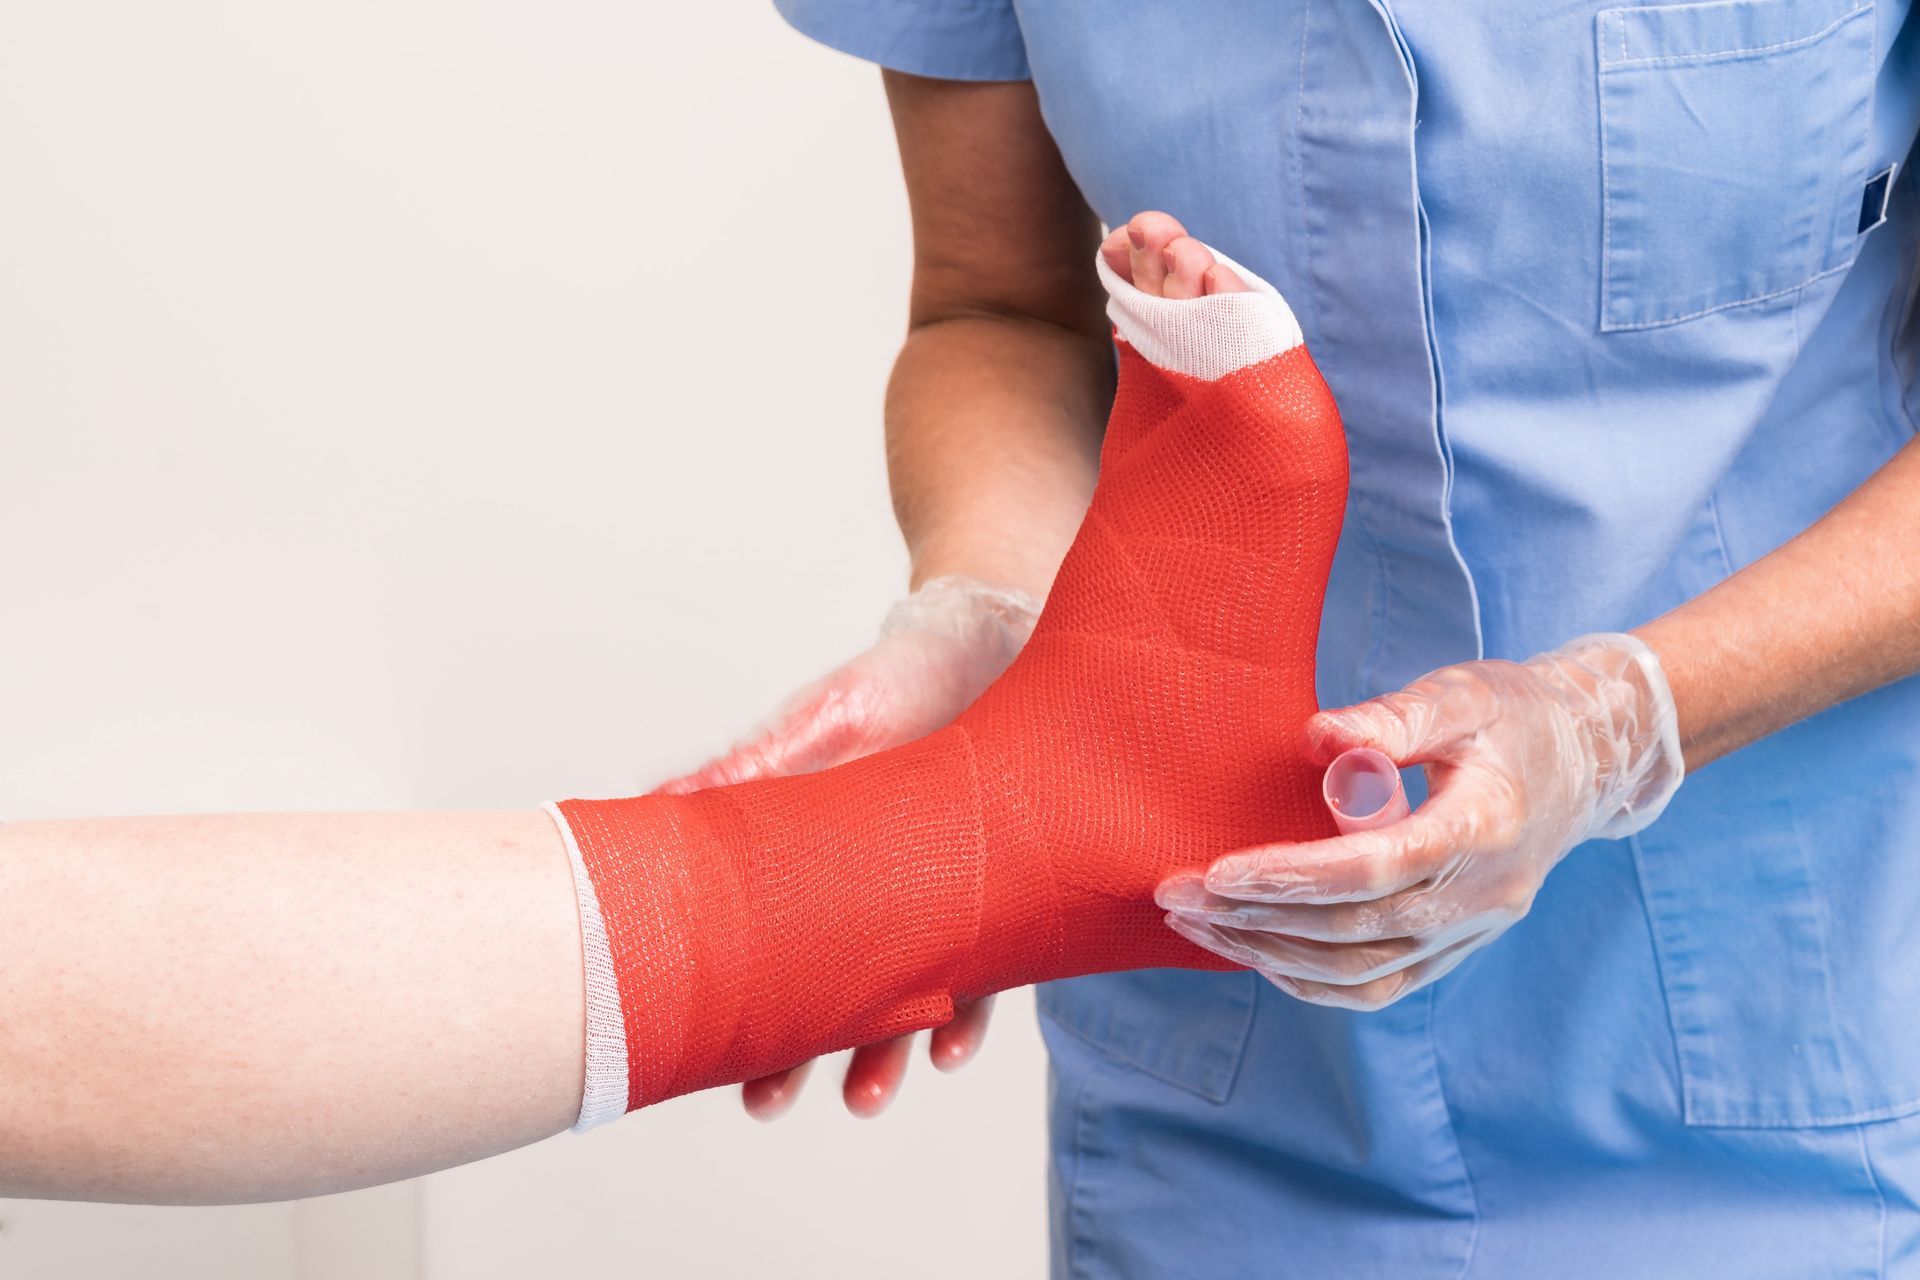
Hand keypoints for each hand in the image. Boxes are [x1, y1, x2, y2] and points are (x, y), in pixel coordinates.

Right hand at [656, 575, 1039, 1114]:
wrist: (1003, 638)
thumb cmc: (902, 676)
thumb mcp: (827, 718)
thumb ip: (753, 767)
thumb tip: (653, 803)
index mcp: (814, 850)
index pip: (768, 939)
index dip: (736, 993)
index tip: (697, 1050)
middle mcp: (871, 888)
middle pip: (825, 984)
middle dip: (793, 1049)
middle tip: (765, 1102)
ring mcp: (936, 900)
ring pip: (900, 997)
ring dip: (878, 1052)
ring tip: (862, 1099)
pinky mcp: (1006, 901)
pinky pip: (985, 978)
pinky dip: (965, 1019)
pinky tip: (948, 1050)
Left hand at [1157, 633, 1683, 1009]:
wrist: (1589, 761)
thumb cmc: (1517, 714)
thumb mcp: (1464, 692)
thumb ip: (1392, 717)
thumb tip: (1316, 737)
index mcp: (1485, 828)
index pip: (1376, 870)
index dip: (1294, 878)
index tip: (1217, 870)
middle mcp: (1483, 896)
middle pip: (1354, 930)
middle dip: (1255, 918)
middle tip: (1174, 893)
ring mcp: (1473, 930)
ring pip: (1360, 972)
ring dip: (1269, 955)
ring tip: (1194, 923)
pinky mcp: (1458, 945)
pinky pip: (1380, 985)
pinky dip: (1312, 981)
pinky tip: (1253, 952)